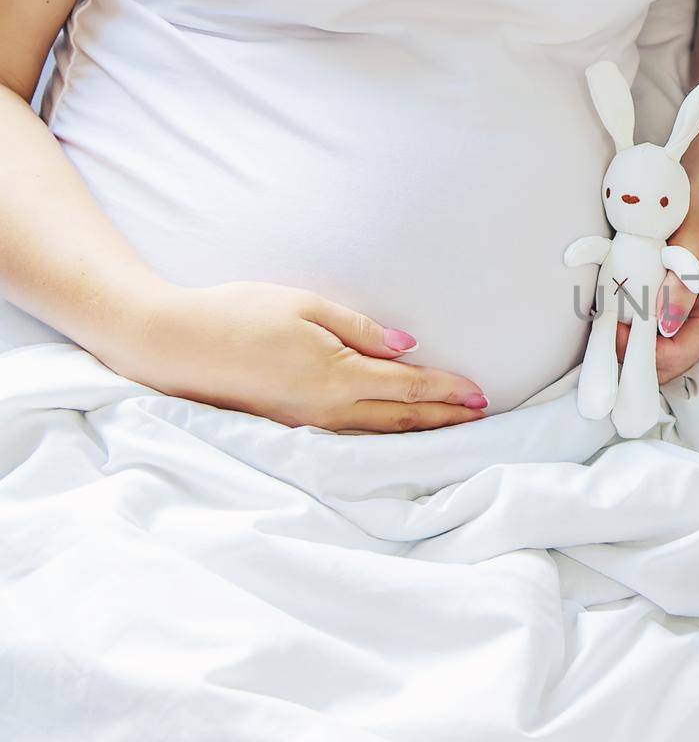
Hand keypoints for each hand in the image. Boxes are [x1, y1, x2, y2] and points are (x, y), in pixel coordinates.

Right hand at [93, 281, 489, 432]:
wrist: (176, 344)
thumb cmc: (240, 313)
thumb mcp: (308, 306)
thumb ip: (363, 330)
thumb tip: (409, 347)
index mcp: (337, 375)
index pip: (408, 388)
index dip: (447, 392)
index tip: (479, 394)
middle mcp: (328, 409)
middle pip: (400, 418)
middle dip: (443, 417)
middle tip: (479, 415)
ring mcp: (308, 423)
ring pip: (377, 433)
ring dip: (417, 430)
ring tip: (450, 425)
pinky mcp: (291, 426)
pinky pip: (351, 436)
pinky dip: (383, 435)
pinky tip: (395, 431)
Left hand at [615, 207, 698, 383]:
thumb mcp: (693, 245)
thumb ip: (680, 286)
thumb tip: (664, 325)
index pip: (676, 357)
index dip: (640, 351)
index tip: (612, 327)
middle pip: (667, 365)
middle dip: (634, 354)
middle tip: (605, 326)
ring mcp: (691, 321)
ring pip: (658, 354)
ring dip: (631, 343)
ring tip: (609, 319)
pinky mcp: (678, 311)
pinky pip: (654, 335)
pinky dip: (633, 330)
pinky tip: (617, 312)